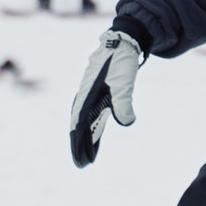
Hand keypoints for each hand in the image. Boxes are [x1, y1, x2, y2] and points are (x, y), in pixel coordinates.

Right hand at [69, 29, 142, 168]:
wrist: (124, 41)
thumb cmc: (121, 61)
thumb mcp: (124, 81)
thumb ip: (123, 102)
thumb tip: (127, 123)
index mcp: (87, 94)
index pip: (79, 124)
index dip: (78, 142)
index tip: (80, 159)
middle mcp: (86, 96)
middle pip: (79, 126)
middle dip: (80, 145)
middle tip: (82, 164)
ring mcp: (91, 94)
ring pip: (86, 122)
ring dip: (87, 139)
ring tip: (89, 157)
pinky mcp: (100, 93)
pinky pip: (93, 115)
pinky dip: (94, 128)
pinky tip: (96, 137)